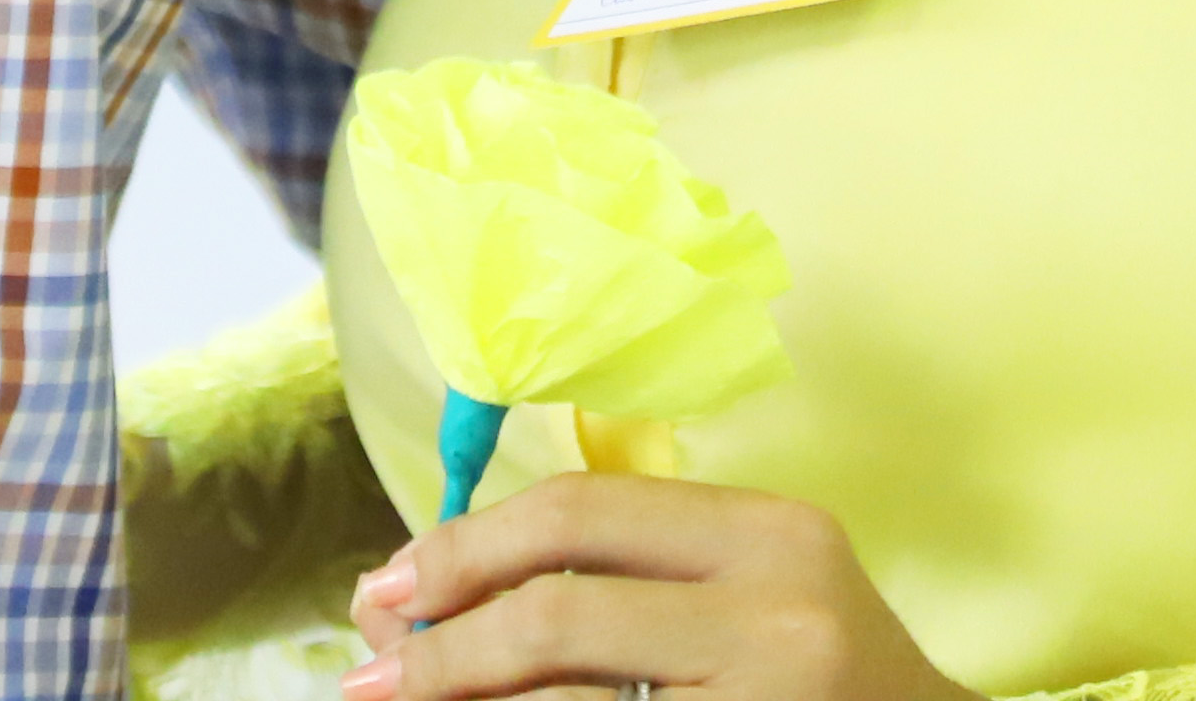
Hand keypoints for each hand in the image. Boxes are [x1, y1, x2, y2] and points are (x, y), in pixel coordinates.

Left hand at [343, 475, 976, 700]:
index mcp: (773, 532)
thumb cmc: (827, 687)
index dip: (463, 547)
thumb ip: (624, 575)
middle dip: (441, 642)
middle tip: (368, 674)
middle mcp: (779, 614)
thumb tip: (417, 593)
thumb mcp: (755, 595)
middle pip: (558, 606)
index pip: (580, 511)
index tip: (391, 586)